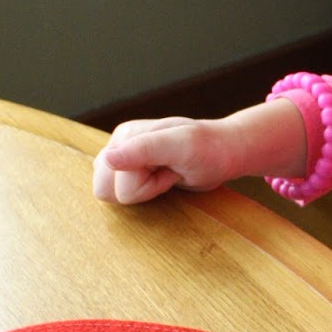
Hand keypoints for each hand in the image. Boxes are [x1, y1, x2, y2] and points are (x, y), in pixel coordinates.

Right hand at [92, 116, 231, 204]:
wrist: (225, 153)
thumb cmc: (210, 148)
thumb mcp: (181, 146)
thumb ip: (143, 150)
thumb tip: (108, 159)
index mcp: (125, 136)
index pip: (111, 182)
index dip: (144, 184)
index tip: (169, 168)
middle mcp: (120, 146)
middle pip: (106, 190)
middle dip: (140, 189)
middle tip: (168, 172)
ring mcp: (126, 160)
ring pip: (113, 195)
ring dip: (144, 191)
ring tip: (167, 174)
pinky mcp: (133, 173)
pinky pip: (124, 195)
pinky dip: (146, 193)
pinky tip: (164, 179)